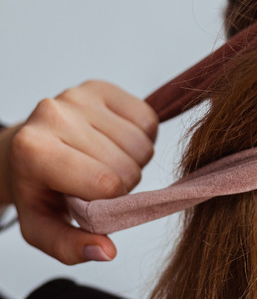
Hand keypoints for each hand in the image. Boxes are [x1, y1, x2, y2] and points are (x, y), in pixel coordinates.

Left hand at [0, 80, 157, 263]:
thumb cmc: (40, 190)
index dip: (110, 202)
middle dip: (123, 182)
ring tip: (107, 162)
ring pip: (141, 143)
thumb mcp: (43, 228)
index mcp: (33, 150)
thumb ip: (70, 246)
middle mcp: (53, 113)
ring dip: (134, 160)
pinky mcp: (100, 87)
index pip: (107, 184)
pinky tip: (117, 143)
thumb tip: (107, 251)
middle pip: (127, 164)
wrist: (27, 151)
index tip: (91, 201)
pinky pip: (148, 118)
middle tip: (98, 183)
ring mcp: (78, 95)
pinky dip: (142, 137)